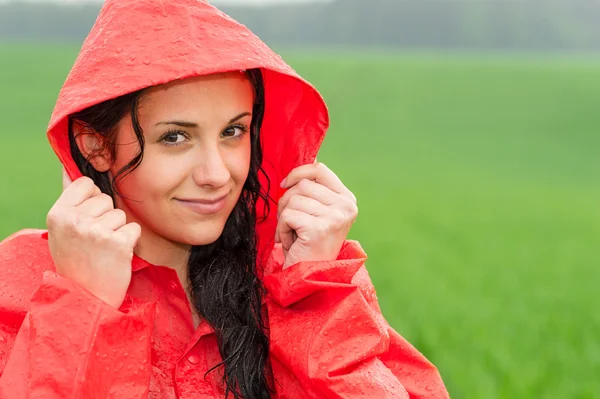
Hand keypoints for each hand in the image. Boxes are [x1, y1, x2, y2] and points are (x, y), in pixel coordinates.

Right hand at [46, 169, 140, 307]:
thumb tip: (69, 168)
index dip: (92, 198)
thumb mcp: (62, 230)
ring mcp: (97, 231)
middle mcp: (75, 220)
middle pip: (105, 199)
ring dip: (118, 230)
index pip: (85, 183)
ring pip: (121, 214)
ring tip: (104, 249)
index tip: (88, 216)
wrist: (87, 297)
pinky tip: (117, 254)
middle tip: (95, 240)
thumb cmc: (76, 261)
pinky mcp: (119, 243)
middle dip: (105, 217)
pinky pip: (134, 227)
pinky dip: (130, 240)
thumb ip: (69, 200)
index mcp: (58, 214)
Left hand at [275, 162, 357, 268]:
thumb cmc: (310, 244)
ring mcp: (334, 217)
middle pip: (302, 185)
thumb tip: (312, 159)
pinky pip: (287, 216)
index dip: (298, 173)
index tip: (285, 184)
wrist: (310, 276)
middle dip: (287, 202)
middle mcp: (346, 206)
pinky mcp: (319, 228)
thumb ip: (315, 189)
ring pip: (292, 200)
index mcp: (347, 199)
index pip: (320, 170)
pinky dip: (283, 230)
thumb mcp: (318, 212)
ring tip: (294, 235)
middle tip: (290, 224)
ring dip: (284, 219)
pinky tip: (292, 243)